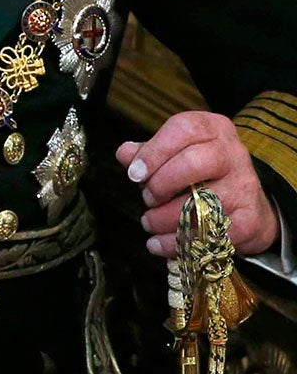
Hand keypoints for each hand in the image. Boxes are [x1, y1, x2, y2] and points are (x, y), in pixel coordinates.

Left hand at [118, 109, 279, 257]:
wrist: (248, 204)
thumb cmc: (200, 173)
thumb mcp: (174, 153)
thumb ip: (147, 152)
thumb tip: (125, 154)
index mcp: (213, 129)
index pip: (184, 129)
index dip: (154, 151)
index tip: (134, 174)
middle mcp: (233, 153)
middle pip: (193, 163)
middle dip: (160, 184)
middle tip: (147, 199)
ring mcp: (245, 186)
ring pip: (201, 203)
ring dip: (165, 219)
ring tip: (149, 222)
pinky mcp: (249, 219)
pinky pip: (210, 234)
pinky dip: (178, 244)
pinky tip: (160, 244)